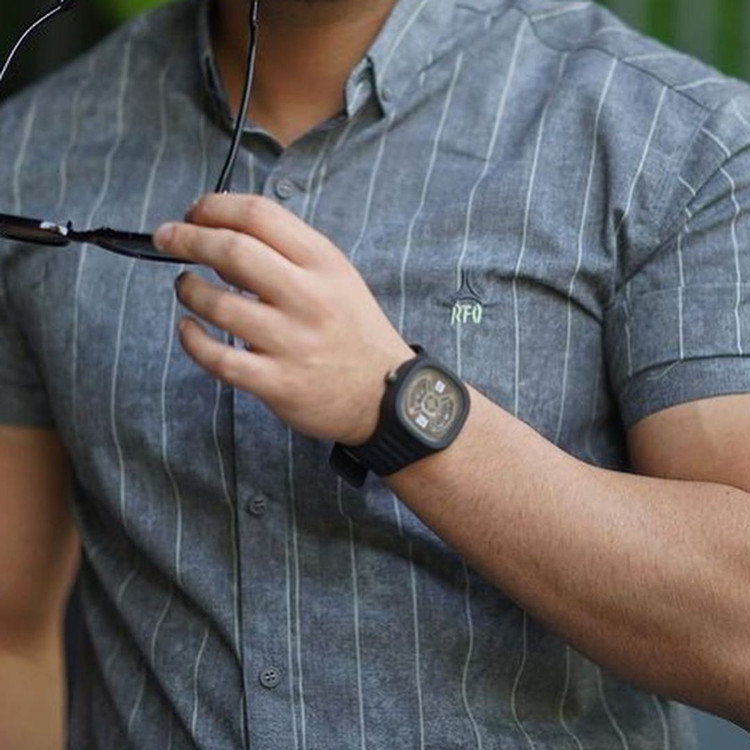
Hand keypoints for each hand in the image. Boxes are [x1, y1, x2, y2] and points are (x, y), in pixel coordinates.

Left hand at [153, 194, 413, 445]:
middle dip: (188, 238)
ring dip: (189, 290)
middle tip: (166, 238)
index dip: (215, 206)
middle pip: (233, 251)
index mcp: (323, 263)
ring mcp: (292, 341)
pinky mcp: (277, 382)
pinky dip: (193, 340)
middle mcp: (308, 297)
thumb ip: (288, 254)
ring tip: (186, 287)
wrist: (383, 394)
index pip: (260, 215)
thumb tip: (222, 235)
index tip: (193, 213)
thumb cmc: (353, 330)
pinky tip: (188, 330)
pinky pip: (219, 359)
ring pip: (219, 305)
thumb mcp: (336, 278)